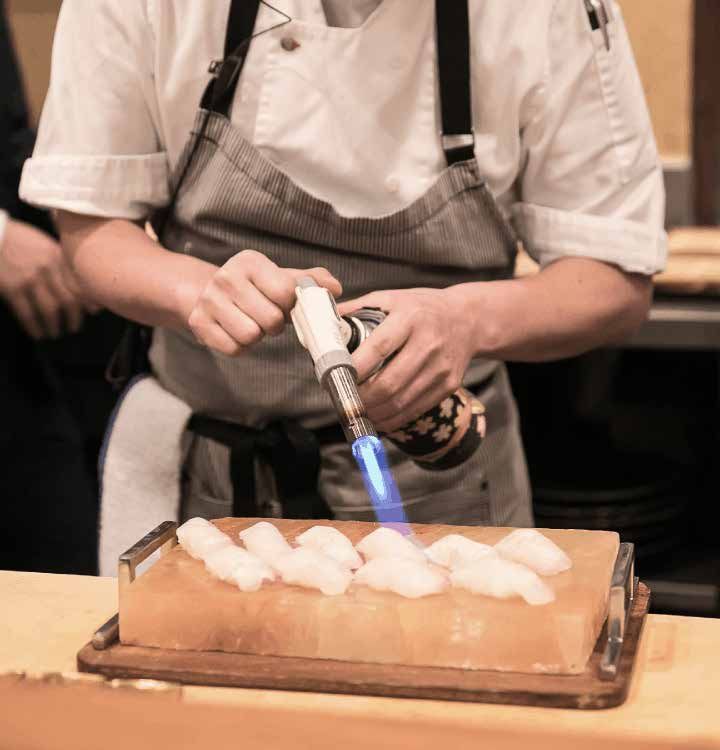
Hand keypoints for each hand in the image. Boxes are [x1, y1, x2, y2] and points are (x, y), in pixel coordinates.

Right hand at [0, 219, 89, 338]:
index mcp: (58, 257)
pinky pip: (27, 314)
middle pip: (69, 300)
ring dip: (55, 326)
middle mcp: (48, 268)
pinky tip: (38, 334)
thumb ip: (62, 262)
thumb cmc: (19, 239)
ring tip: (56, 333)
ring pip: (50, 310)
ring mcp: (29, 279)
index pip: (80, 284)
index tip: (93, 312)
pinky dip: (34, 327)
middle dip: (74, 318)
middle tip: (74, 327)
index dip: (89, 301)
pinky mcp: (11, 288)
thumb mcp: (45, 244)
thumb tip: (82, 283)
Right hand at [188, 249, 341, 355]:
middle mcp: (226, 277)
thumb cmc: (255, 288)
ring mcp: (209, 300)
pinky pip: (234, 349)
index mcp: (250, 262)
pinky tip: (237, 332)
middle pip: (270, 319)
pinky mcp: (199, 323)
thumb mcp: (282, 278)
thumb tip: (336, 288)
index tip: (284, 303)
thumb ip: (311, 282)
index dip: (291, 305)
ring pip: (251, 336)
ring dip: (257, 336)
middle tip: (267, 317)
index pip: (286, 292)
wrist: (211, 293)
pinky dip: (241, 346)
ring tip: (252, 323)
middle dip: (274, 324)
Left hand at [337, 287, 475, 432]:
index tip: (335, 377)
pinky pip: (415, 409)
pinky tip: (377, 417)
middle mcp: (429, 343)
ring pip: (400, 402)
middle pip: (389, 383)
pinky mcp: (448, 385)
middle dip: (360, 398)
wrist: (467, 320)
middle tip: (343, 400)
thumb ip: (356, 309)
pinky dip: (392, 419)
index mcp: (411, 317)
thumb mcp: (391, 298)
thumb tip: (322, 323)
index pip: (379, 348)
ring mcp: (441, 367)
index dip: (355, 368)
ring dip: (373, 413)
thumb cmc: (422, 308)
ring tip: (356, 412)